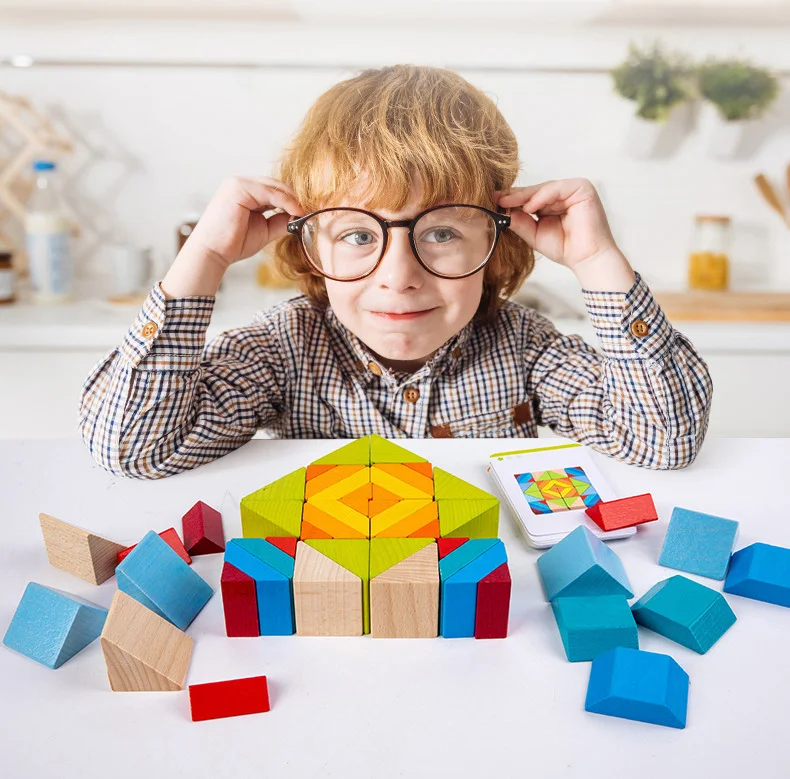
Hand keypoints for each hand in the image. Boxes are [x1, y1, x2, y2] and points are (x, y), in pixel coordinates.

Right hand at [186, 176, 306, 268]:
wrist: (213, 252)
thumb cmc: (233, 243)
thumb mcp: (264, 230)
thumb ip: (280, 221)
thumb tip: (299, 217)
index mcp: (244, 192)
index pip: (274, 190)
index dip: (291, 200)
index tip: (308, 212)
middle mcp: (240, 184)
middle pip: (275, 185)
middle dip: (294, 198)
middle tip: (311, 210)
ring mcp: (238, 183)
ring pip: (274, 187)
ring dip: (292, 199)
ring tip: (305, 212)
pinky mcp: (238, 188)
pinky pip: (269, 192)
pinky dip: (285, 201)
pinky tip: (296, 211)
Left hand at [497, 178, 635, 291]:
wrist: (586, 259)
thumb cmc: (565, 249)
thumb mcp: (534, 234)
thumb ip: (519, 222)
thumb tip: (501, 210)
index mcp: (554, 202)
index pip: (530, 197)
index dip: (511, 199)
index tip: (492, 201)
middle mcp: (564, 193)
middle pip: (535, 190)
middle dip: (514, 196)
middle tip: (494, 199)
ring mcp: (574, 188)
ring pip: (543, 188)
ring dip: (524, 197)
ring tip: (506, 203)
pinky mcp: (583, 188)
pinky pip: (557, 188)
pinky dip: (541, 197)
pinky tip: (528, 207)